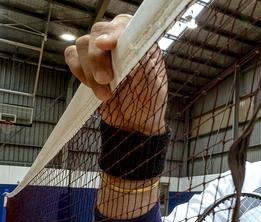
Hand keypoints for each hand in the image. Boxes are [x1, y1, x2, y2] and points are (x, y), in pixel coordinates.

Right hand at [65, 14, 167, 134]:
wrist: (137, 122)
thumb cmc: (150, 99)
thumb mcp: (154, 81)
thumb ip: (141, 60)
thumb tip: (121, 44)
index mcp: (137, 40)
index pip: (122, 24)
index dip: (112, 33)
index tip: (106, 46)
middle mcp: (117, 41)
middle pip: (97, 33)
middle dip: (98, 59)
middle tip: (105, 80)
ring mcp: (99, 51)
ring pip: (82, 45)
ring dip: (90, 71)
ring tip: (105, 94)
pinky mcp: (85, 64)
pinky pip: (71, 56)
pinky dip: (78, 71)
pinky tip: (92, 87)